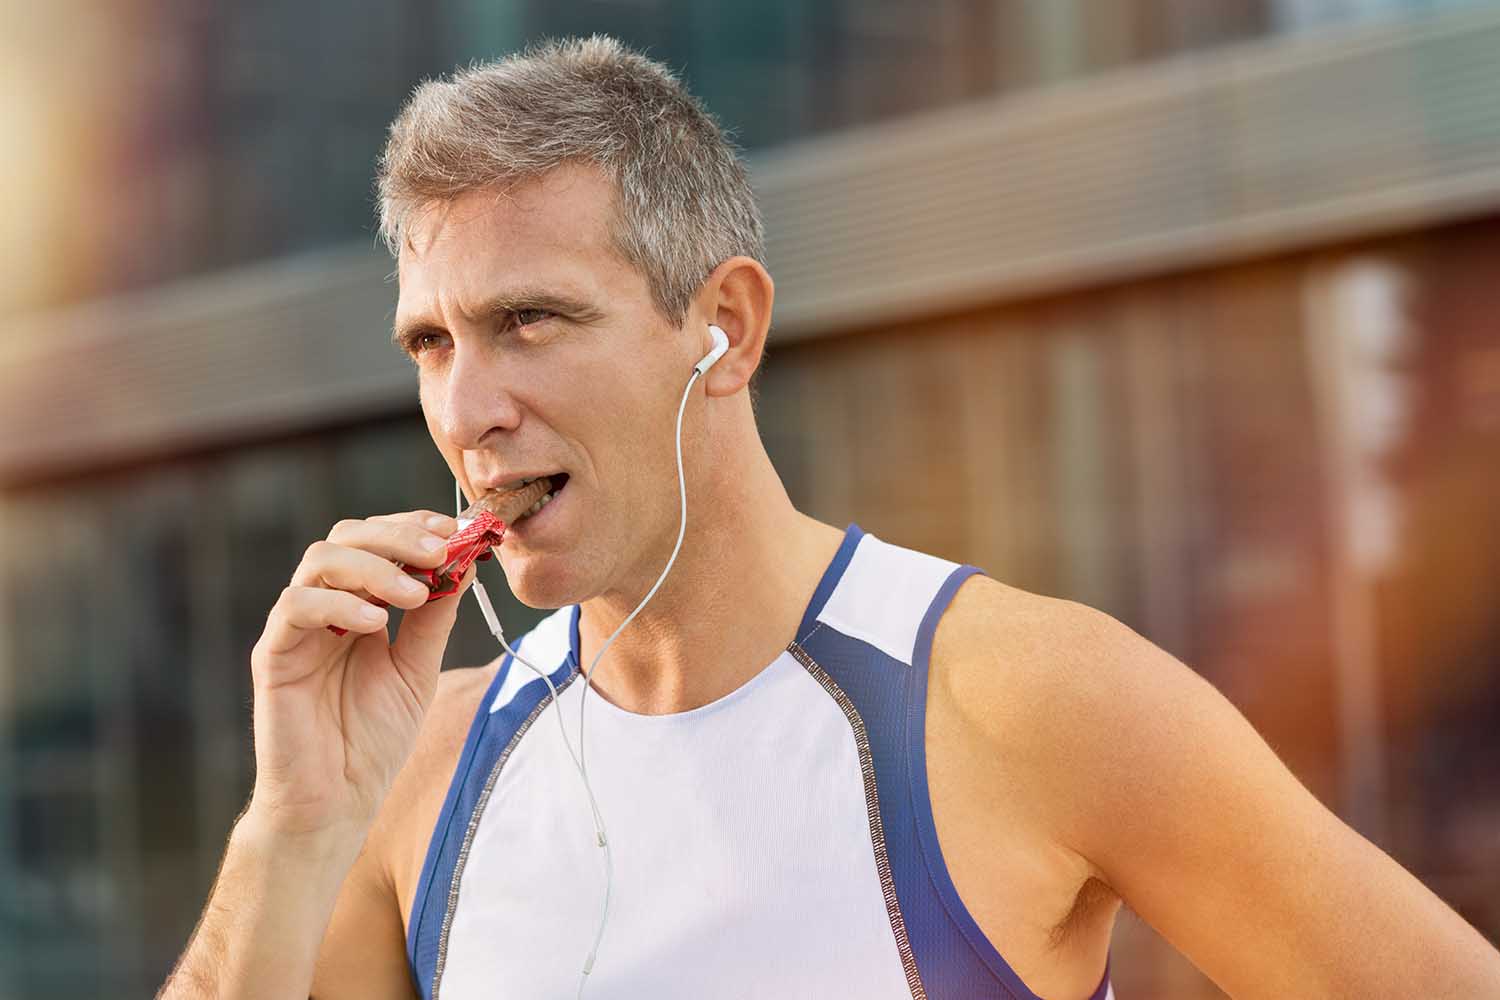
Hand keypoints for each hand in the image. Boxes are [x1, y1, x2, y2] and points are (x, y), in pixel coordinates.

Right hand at [245, 510, 472, 840]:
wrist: (338, 801)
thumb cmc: (374, 739)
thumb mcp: (418, 669)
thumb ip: (435, 619)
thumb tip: (463, 564)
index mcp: (359, 605)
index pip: (377, 541)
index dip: (413, 527)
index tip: (454, 530)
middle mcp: (324, 606)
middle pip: (348, 537)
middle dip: (397, 536)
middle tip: (439, 550)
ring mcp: (296, 627)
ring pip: (320, 559)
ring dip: (374, 566)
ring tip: (414, 593)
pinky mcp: (273, 654)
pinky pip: (295, 606)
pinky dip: (336, 602)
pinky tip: (375, 623)